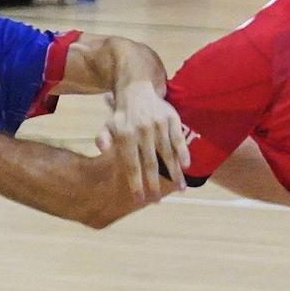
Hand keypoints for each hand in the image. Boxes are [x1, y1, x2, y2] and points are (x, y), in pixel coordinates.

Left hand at [95, 83, 190, 202]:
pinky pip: (179, 139)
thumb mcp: (108, 126)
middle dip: (154, 183)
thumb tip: (103, 149)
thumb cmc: (122, 116)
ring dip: (175, 173)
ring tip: (180, 188)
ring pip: (168, 153)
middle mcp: (143, 130)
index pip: (131, 164)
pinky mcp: (172, 119)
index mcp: (126, 135)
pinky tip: (187, 167)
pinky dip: (184, 153)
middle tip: (157, 200)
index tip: (140, 199)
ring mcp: (159, 124)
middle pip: (150, 162)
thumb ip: (104, 138)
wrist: (137, 90)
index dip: (135, 183)